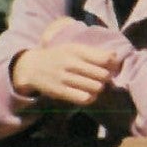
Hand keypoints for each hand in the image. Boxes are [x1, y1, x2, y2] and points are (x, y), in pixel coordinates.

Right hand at [13, 43, 127, 106]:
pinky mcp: (61, 91)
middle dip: (107, 78)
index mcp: (76, 50)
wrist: (31, 67)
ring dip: (99, 88)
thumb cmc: (58, 57)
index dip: (113, 65)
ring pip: (96, 87)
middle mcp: (71, 63)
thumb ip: (93, 52)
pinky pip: (85, 98)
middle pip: (103, 75)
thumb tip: (115, 58)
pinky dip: (90, 98)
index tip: (111, 67)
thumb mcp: (73, 48)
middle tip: (102, 78)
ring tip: (95, 86)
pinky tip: (87, 94)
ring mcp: (65, 77)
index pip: (105, 58)